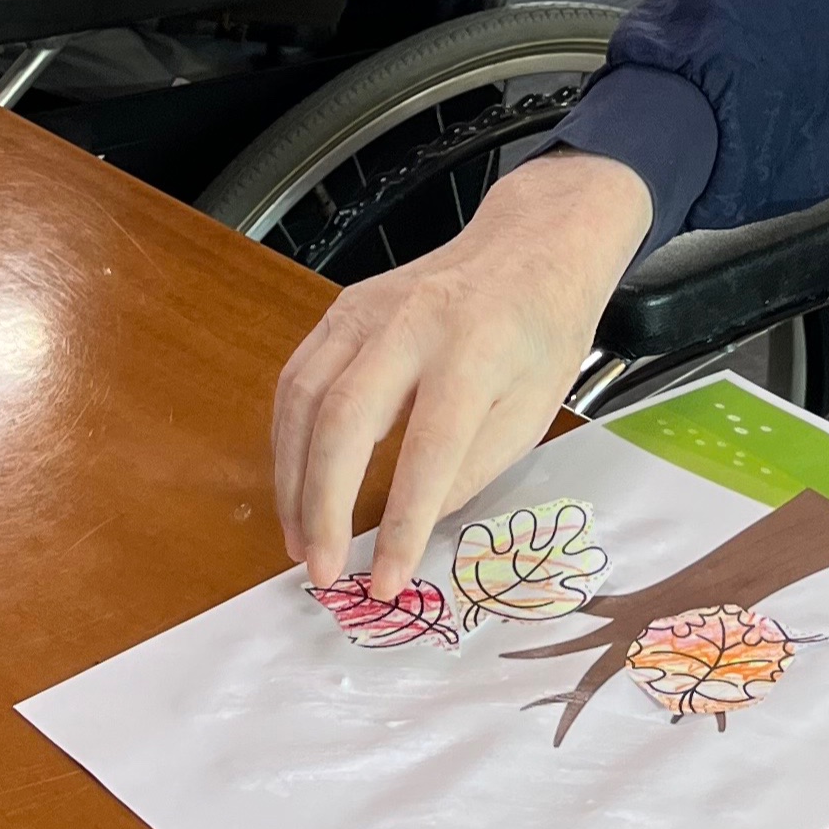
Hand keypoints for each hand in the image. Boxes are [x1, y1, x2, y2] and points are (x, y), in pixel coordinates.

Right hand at [272, 148, 653, 598]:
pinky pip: (297, 379)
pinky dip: (288, 440)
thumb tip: (411, 526)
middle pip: (344, 418)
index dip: (402, 522)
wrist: (531, 245)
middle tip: (320, 569)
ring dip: (293, 480)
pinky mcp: (341, 308)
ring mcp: (366, 308)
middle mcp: (412, 321)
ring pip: (304, 398)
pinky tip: (296, 486)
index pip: (429, 448)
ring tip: (300, 541)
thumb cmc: (541, 335)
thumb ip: (472, 467)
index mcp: (476, 347)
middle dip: (323, 505)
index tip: (386, 583)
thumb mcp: (534, 410)